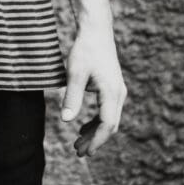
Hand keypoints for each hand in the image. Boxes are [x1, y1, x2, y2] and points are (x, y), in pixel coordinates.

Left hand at [61, 21, 125, 157]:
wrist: (96, 31)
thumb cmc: (85, 50)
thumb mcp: (75, 74)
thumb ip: (71, 97)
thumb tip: (65, 120)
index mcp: (111, 92)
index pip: (107, 124)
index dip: (97, 140)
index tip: (86, 153)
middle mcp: (118, 93)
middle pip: (110, 125)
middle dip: (95, 140)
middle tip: (78, 153)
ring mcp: (117, 91)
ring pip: (109, 119)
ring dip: (95, 133)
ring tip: (78, 144)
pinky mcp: (112, 88)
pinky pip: (107, 111)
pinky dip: (96, 122)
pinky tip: (83, 128)